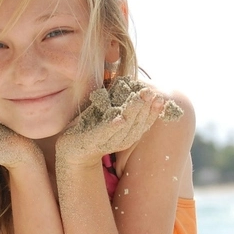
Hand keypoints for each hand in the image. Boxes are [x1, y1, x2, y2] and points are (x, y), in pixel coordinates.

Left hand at [56, 79, 171, 166]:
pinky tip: (120, 118)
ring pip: (125, 125)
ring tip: (141, 98)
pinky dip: (113, 125)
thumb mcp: (108, 115)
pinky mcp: (93, 140)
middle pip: (137, 123)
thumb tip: (130, 84)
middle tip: (152, 92)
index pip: (144, 122)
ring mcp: (108, 140)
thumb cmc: (92, 129)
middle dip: (146, 107)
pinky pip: (105, 132)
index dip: (153, 111)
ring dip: (134, 111)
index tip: (161, 98)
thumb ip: (120, 103)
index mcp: (127, 134)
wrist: (72, 150)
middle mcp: (121, 139)